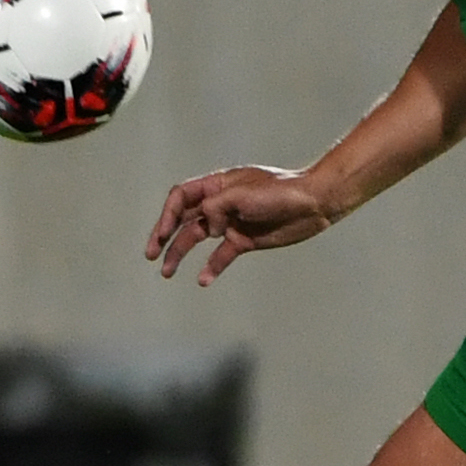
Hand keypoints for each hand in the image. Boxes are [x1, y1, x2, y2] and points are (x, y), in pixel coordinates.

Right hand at [146, 163, 335, 285]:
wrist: (314, 204)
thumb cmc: (280, 192)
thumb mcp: (243, 194)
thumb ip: (216, 207)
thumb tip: (206, 226)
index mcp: (217, 185)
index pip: (181, 197)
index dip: (166, 215)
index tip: (161, 235)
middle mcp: (220, 204)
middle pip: (183, 219)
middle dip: (164, 236)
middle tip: (151, 255)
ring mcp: (231, 222)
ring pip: (197, 238)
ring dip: (180, 253)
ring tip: (167, 272)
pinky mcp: (244, 240)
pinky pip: (221, 255)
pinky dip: (211, 267)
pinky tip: (203, 280)